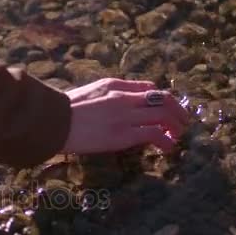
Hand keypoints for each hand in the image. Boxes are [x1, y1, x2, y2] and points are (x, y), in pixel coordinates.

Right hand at [62, 78, 188, 153]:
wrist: (52, 122)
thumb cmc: (65, 111)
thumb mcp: (90, 93)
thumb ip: (110, 94)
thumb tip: (131, 98)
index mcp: (115, 86)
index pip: (149, 89)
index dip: (163, 101)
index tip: (166, 112)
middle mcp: (124, 98)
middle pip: (163, 99)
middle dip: (178, 112)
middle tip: (182, 123)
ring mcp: (125, 116)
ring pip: (163, 115)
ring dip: (176, 126)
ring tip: (177, 136)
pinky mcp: (123, 135)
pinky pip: (154, 134)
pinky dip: (166, 141)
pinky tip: (168, 148)